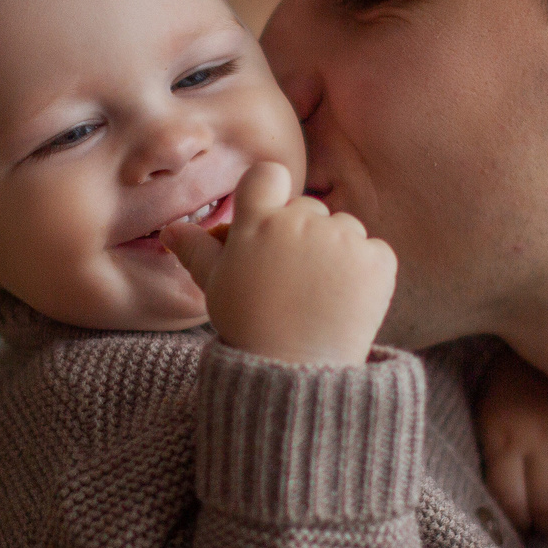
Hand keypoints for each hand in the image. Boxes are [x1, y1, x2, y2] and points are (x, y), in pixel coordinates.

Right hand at [160, 162, 395, 365]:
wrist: (295, 372)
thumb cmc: (249, 326)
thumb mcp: (216, 285)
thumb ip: (195, 250)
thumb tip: (170, 230)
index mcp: (257, 221)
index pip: (268, 175)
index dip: (270, 193)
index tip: (270, 222)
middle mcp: (300, 222)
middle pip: (308, 208)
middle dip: (302, 236)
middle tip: (290, 280)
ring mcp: (342, 239)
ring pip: (343, 228)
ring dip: (335, 252)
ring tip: (318, 295)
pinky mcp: (376, 260)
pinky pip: (374, 251)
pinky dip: (365, 272)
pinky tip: (344, 300)